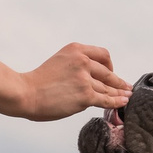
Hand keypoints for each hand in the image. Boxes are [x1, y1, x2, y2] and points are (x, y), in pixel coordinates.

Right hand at [14, 43, 131, 120]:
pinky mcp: (85, 96)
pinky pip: (106, 99)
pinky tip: (122, 102)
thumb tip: (92, 78)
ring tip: (127, 96)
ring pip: (107, 87)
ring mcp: (85, 78)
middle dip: (118, 81)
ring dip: (119, 93)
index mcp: (75, 50)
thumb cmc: (38, 82)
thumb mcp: (59, 61)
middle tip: (125, 86)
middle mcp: (82, 61)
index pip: (102, 54)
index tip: (111, 71)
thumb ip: (76, 65)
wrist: (25, 93)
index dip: (110, 65)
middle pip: (108, 72)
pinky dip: (117, 102)